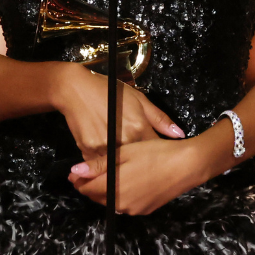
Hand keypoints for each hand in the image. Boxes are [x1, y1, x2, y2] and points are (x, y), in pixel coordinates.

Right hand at [52, 63, 184, 162]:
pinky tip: (104, 153)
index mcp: (139, 127)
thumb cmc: (110, 92)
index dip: (157, 152)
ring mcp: (105, 146)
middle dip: (139, 160)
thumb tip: (179, 135)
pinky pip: (100, 163)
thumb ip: (159, 119)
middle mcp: (124, 139)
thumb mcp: (139, 99)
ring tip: (120, 155)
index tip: (157, 153)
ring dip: (120, 163)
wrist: (75, 90)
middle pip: (137, 159)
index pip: (155, 148)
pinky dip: (103, 161)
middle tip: (135, 154)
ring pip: (118, 164)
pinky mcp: (88, 150)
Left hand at [70, 137, 210, 214]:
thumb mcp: (125, 153)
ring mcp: (133, 210)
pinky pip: (125, 204)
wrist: (189, 165)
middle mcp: (119, 204)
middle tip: (96, 170)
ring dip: (107, 191)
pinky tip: (132, 181)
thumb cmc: (156, 153)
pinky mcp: (146, 210)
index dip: (79, 179)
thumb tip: (75, 172)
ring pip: (111, 202)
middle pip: (96, 197)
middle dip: (92, 185)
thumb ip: (98, 165)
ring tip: (116, 174)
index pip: (84, 188)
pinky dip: (122, 195)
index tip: (79, 170)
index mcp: (111, 188)